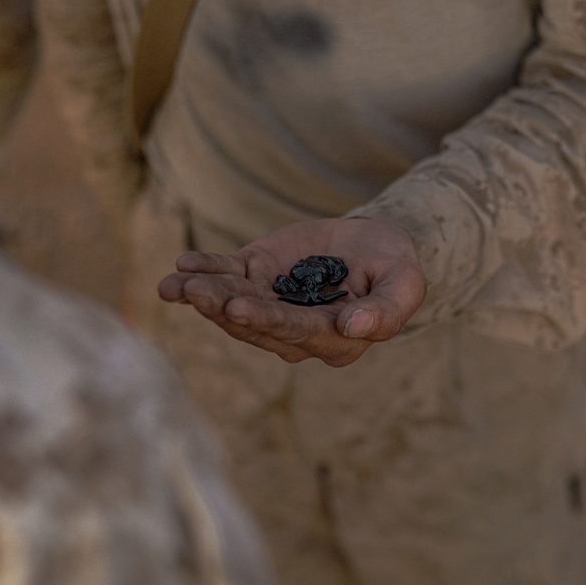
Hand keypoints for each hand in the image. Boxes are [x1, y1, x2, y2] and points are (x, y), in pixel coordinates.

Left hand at [157, 218, 426, 366]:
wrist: (374, 245)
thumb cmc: (394, 267)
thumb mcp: (405, 283)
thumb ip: (387, 310)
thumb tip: (354, 327)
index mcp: (332, 339)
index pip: (294, 331)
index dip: (265, 321)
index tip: (238, 308)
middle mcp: (295, 331)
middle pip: (254, 323)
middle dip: (222, 307)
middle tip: (195, 293)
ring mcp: (270, 304)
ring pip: (233, 303)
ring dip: (205, 295)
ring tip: (180, 283)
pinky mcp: (256, 278)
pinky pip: (226, 277)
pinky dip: (204, 270)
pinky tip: (182, 265)